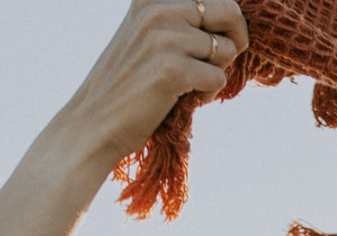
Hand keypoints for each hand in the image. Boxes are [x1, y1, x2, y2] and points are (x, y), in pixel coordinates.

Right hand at [59, 0, 249, 171]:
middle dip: (235, 41)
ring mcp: (163, 37)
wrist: (96, 119)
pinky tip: (183, 97)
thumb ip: (181, 19)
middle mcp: (156, 7)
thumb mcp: (150, 34)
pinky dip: (208, 94)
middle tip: (214, 63)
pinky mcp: (172, 69)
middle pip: (231, 11)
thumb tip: (233, 20)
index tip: (212, 40)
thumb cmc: (133, 81)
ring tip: (188, 83)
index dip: (227, 22)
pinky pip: (219, 79)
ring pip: (227, 48)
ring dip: (216, 72)